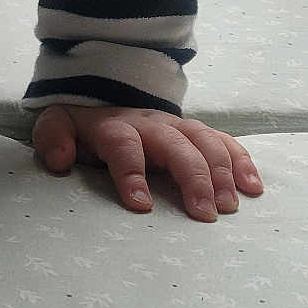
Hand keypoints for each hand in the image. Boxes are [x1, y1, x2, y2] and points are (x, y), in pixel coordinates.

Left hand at [32, 104, 263, 221]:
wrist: (103, 93)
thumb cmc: (82, 125)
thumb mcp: (56, 125)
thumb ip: (53, 139)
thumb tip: (58, 160)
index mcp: (114, 127)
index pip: (123, 145)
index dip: (131, 172)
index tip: (141, 204)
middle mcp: (150, 125)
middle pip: (175, 145)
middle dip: (192, 177)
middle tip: (204, 214)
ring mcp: (176, 127)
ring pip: (204, 141)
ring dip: (221, 172)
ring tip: (230, 206)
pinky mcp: (195, 133)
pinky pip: (224, 142)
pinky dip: (241, 162)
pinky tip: (254, 188)